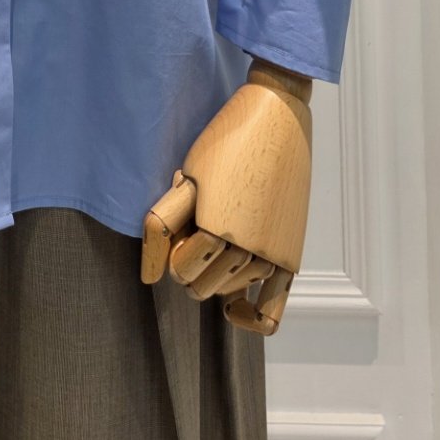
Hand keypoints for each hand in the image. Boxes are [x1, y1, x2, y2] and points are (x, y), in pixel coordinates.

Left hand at [140, 59, 312, 334]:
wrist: (277, 120)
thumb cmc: (224, 143)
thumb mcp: (185, 177)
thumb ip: (162, 226)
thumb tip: (147, 277)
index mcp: (218, 230)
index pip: (180, 270)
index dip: (172, 250)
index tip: (180, 223)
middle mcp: (248, 251)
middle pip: (201, 287)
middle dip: (190, 264)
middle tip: (198, 227)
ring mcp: (273, 258)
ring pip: (228, 293)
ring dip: (214, 275)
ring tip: (220, 233)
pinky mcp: (291, 259)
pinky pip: (271, 316)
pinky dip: (248, 319)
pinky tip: (233, 305)